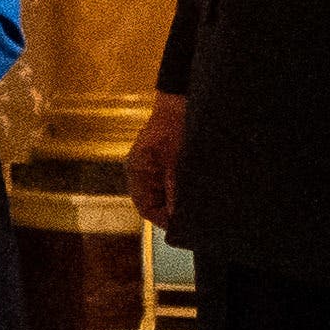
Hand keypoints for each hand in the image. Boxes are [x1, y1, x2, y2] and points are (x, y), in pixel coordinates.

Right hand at [125, 92, 186, 235]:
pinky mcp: (156, 161)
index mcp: (137, 170)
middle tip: (190, 217)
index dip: (162, 219)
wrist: (178, 102)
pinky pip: (163, 183)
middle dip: (168, 211)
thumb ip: (174, 189)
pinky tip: (188, 189)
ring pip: (158, 194)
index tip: (181, 227)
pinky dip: (174, 189)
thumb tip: (175, 214)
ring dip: (173, 200)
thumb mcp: (176, 161)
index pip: (145, 207)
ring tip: (192, 203)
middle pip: (150, 202)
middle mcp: (137, 170)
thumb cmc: (174, 127)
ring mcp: (146, 165)